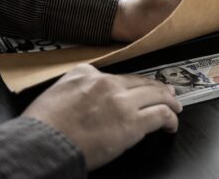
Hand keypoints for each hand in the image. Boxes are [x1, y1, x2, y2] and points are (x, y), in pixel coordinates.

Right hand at [22, 64, 181, 170]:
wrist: (42, 144)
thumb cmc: (44, 126)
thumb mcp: (56, 90)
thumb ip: (76, 84)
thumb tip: (86, 89)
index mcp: (88, 74)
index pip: (121, 77)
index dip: (136, 84)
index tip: (140, 87)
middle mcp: (108, 84)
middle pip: (142, 83)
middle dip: (158, 88)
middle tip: (168, 92)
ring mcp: (122, 102)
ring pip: (157, 96)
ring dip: (170, 101)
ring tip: (176, 107)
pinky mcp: (132, 123)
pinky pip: (161, 115)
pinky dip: (171, 119)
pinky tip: (171, 124)